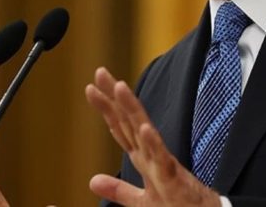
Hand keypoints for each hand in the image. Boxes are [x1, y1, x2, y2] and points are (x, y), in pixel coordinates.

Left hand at [85, 67, 221, 206]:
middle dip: (114, 97)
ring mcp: (162, 163)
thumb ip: (118, 189)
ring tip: (119, 87)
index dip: (106, 108)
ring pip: (144, 130)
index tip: (91, 87)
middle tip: (100, 72)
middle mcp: (151, 154)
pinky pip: (162, 157)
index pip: (120, 127)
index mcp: (142, 158)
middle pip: (129, 120)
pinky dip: (153, 142)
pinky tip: (144, 128)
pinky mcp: (173, 177)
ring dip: (132, 109)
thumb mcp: (140, 201)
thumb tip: (93, 180)